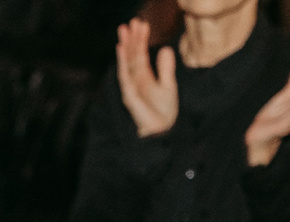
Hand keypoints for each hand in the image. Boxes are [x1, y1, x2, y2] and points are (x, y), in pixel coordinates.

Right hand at [115, 20, 177, 137]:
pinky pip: (125, 75)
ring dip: (125, 46)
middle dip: (131, 38)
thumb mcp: (168, 85)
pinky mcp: (130, 95)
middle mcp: (135, 80)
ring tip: (124, 30)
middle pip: (131, 55)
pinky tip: (121, 49)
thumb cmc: (163, 112)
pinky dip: (122, 62)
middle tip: (131, 21)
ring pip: (127, 62)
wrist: (162, 131)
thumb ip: (165, 68)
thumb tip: (165, 48)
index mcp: (144, 76)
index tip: (141, 24)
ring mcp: (131, 87)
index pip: (140, 54)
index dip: (140, 39)